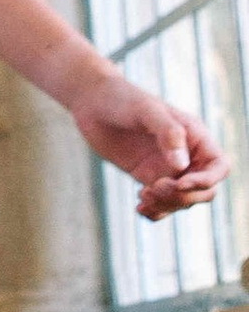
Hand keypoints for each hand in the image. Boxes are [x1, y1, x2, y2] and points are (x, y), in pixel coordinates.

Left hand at [66, 65, 227, 219]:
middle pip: (203, 190)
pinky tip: (139, 208)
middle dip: (182, 196)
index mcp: (195, 137)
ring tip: (142, 196)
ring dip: (167, 206)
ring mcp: (167, 168)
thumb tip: (181, 166)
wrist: (93, 102)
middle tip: (153, 188)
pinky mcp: (147, 177)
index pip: (218, 167)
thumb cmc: (124, 99)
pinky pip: (161, 203)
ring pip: (181, 200)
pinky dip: (155, 211)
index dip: (205, 181)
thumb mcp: (147, 111)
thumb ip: (168, 134)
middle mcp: (186, 155)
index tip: (179, 183)